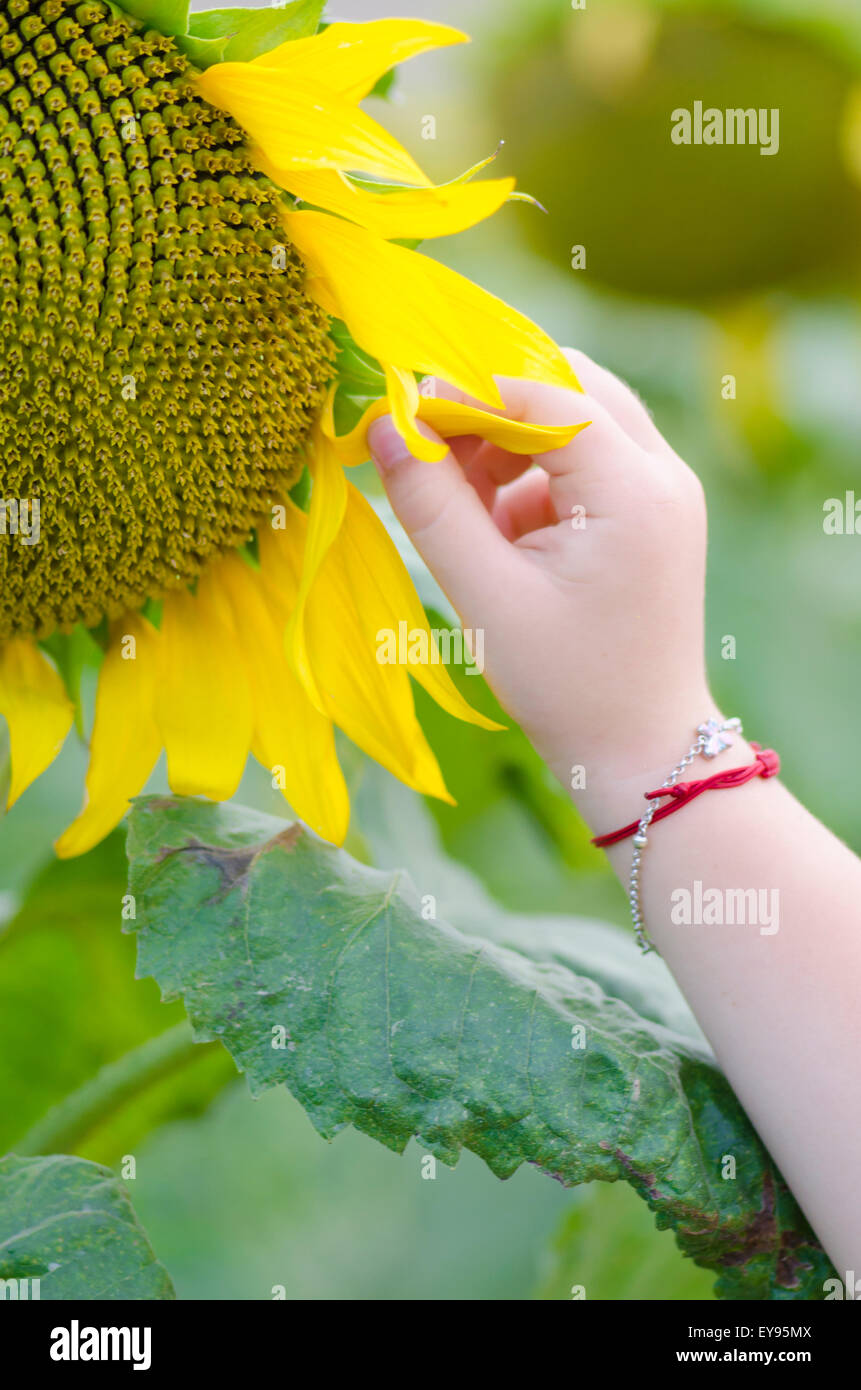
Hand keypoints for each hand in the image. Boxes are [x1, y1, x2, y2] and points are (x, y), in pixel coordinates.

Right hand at [368, 349, 713, 813]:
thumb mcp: (488, 596)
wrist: (640, 750)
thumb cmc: (567, 685)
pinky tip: (495, 529)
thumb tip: (381, 426)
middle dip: (491, 405)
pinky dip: (530, 474)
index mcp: (636, 491)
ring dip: (508, 439)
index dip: (467, 391)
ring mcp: (662, 490)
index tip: (399, 414)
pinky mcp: (647, 511)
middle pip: (569, 385)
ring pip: (574, 417)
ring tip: (457, 498)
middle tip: (427, 445)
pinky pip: (582, 459)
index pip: (547, 394)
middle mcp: (663, 474)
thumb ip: (432, 506)